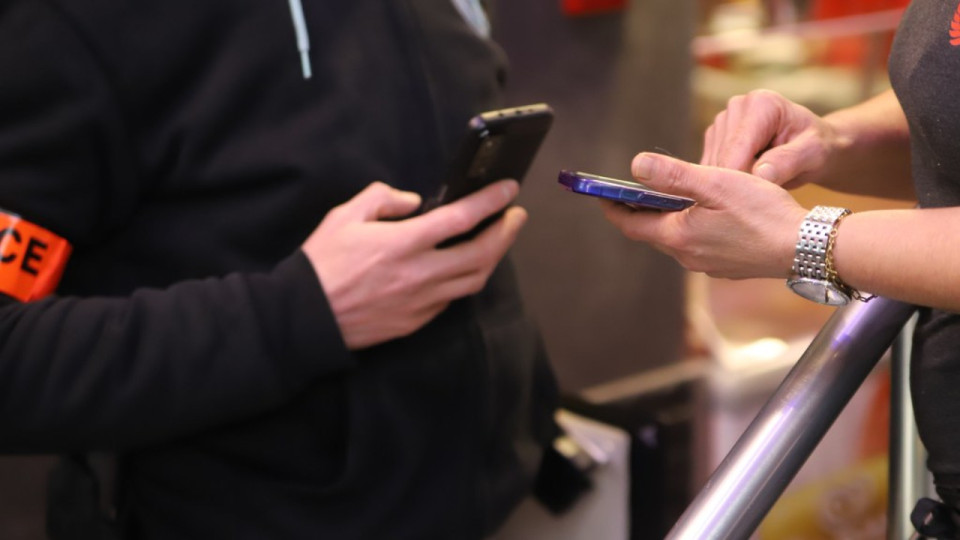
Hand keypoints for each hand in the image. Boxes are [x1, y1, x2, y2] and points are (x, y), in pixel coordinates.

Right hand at [302, 180, 525, 349]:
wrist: (305, 317)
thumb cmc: (322, 264)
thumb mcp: (344, 216)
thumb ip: (382, 198)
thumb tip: (413, 201)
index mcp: (403, 243)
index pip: (460, 218)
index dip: (491, 201)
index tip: (509, 188)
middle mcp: (419, 274)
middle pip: (481, 254)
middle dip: (506, 232)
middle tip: (516, 215)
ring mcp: (421, 301)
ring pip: (474, 280)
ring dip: (494, 257)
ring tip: (499, 239)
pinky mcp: (416, 321)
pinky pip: (452, 298)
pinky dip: (466, 279)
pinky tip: (466, 266)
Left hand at [603, 152, 806, 278]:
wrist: (806, 247)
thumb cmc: (764, 213)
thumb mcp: (715, 183)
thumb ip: (673, 175)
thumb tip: (636, 166)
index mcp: (678, 237)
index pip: (631, 224)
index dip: (614, 208)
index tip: (601, 194)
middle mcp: (688, 257)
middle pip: (652, 232)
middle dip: (640, 211)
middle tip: (631, 191)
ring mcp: (708, 265)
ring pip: (677, 239)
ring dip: (668, 219)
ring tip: (669, 196)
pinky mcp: (727, 266)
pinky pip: (699, 245)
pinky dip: (692, 228)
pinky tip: (706, 213)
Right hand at [701, 89, 840, 188]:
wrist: (811, 145)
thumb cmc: (817, 147)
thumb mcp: (813, 154)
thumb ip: (787, 162)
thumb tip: (759, 175)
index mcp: (761, 104)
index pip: (736, 148)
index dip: (740, 178)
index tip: (754, 201)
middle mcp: (737, 106)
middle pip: (721, 157)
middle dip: (737, 181)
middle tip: (762, 195)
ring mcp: (723, 120)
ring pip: (711, 164)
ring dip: (730, 181)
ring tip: (758, 186)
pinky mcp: (715, 135)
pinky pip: (709, 166)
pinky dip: (724, 179)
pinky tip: (746, 181)